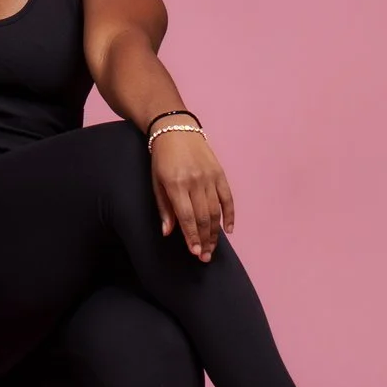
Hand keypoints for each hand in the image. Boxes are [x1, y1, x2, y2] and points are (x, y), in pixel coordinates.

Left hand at [150, 129, 233, 261]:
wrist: (175, 129)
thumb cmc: (162, 158)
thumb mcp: (156, 182)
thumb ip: (164, 208)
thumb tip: (168, 232)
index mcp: (176, 184)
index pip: (187, 217)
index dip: (192, 237)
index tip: (195, 253)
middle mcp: (194, 181)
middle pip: (203, 218)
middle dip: (205, 240)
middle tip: (205, 257)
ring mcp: (209, 177)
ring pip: (216, 211)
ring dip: (215, 232)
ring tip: (213, 247)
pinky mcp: (219, 173)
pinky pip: (228, 198)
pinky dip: (230, 214)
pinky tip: (228, 230)